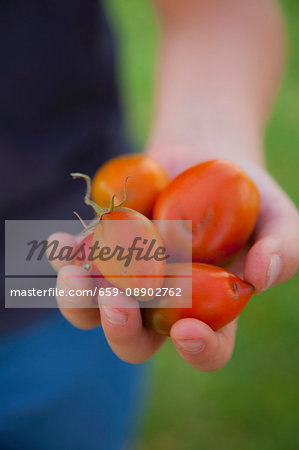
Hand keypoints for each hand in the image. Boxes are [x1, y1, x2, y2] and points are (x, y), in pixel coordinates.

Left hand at [48, 152, 298, 371]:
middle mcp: (162, 303)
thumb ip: (282, 248)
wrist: (206, 157)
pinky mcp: (103, 249)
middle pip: (135, 341)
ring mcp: (128, 278)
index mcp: (208, 309)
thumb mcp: (278, 217)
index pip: (207, 348)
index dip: (198, 350)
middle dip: (121, 330)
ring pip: (93, 312)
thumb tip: (260, 276)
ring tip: (74, 272)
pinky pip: (76, 263)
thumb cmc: (248, 193)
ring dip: (77, 301)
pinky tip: (59, 241)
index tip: (188, 331)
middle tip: (117, 299)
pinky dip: (63, 256)